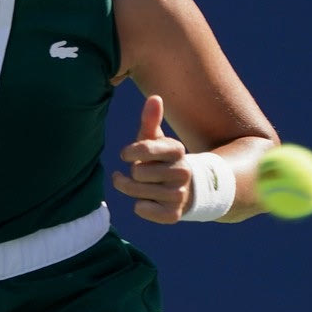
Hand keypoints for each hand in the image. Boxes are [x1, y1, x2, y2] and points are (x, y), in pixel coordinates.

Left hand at [111, 95, 192, 223]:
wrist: (186, 189)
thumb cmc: (162, 160)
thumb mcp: (156, 140)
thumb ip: (151, 120)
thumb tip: (155, 97)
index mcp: (177, 150)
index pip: (146, 148)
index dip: (130, 152)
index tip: (125, 154)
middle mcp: (183, 171)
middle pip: (138, 173)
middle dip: (130, 173)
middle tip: (138, 172)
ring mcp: (180, 194)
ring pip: (137, 193)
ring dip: (131, 189)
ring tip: (138, 185)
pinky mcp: (174, 214)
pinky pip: (142, 209)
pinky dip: (139, 206)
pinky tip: (147, 201)